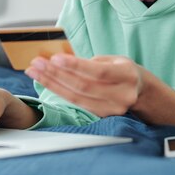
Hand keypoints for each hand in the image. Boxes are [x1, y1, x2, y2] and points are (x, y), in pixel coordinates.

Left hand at [25, 54, 144, 116]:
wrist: (139, 91)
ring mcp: (113, 108)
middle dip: (57, 74)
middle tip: (37, 64)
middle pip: (83, 86)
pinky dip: (59, 92)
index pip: (98, 72)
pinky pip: (77, 103)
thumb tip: (60, 60)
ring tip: (35, 72)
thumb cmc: (122, 69)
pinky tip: (46, 82)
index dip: (75, 66)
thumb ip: (90, 61)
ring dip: (52, 84)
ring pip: (76, 97)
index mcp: (127, 75)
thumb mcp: (113, 59)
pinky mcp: (103, 116)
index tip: (55, 58)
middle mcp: (122, 94)